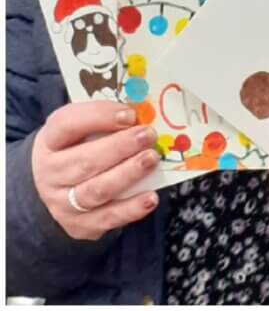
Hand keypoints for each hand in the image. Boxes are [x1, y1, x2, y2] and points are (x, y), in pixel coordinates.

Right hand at [31, 102, 159, 240]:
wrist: (47, 188)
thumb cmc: (74, 148)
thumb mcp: (79, 128)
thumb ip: (105, 120)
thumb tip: (144, 113)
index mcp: (51, 141)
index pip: (68, 125)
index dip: (99, 117)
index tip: (129, 114)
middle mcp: (51, 174)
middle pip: (84, 161)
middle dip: (120, 147)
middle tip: (148, 135)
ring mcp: (62, 203)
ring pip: (95, 191)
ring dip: (127, 175)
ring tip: (151, 159)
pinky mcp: (79, 225)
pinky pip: (106, 219)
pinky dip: (130, 210)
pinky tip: (150, 198)